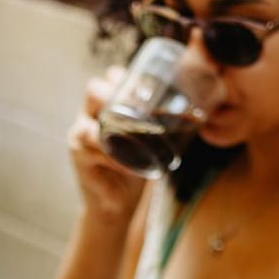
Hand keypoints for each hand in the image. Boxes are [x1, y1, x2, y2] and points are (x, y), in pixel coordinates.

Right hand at [67, 68, 145, 223]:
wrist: (118, 203)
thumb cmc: (135, 167)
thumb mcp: (148, 142)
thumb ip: (160, 127)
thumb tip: (198, 117)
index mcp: (104, 107)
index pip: (109, 79)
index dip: (122, 76)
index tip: (144, 86)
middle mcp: (87, 117)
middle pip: (92, 91)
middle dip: (113, 94)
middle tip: (138, 108)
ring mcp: (80, 138)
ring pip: (90, 126)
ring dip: (115, 133)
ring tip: (137, 141)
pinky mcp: (79, 160)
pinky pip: (94, 154)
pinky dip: (114, 160)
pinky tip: (129, 167)